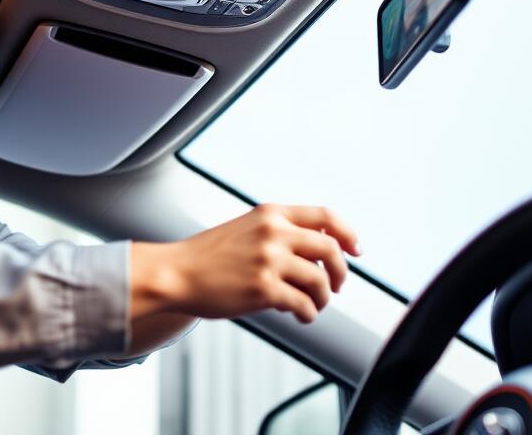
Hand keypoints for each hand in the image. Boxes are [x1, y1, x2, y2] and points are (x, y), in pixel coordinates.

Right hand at [131, 204, 361, 323]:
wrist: (175, 273)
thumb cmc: (207, 256)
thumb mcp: (246, 229)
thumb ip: (279, 233)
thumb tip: (317, 253)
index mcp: (271, 214)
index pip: (325, 216)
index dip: (347, 233)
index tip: (356, 249)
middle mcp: (274, 233)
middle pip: (330, 250)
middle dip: (340, 272)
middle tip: (337, 286)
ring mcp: (269, 261)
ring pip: (320, 280)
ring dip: (323, 298)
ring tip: (313, 305)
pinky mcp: (264, 289)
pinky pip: (304, 304)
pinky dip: (309, 314)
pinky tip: (302, 317)